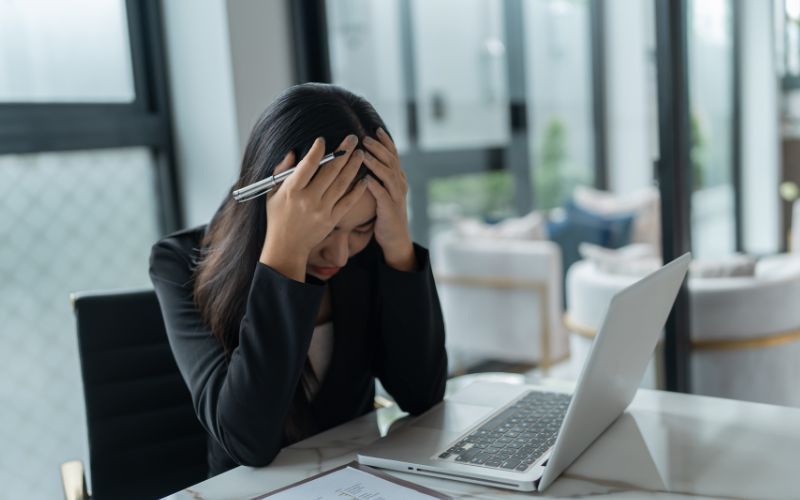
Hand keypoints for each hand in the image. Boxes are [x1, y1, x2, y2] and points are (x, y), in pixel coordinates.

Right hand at [260, 135, 366, 280]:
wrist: (286, 246)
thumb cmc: (277, 217)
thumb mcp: (272, 193)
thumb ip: (282, 171)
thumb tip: (293, 152)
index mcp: (292, 190)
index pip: (307, 165)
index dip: (317, 151)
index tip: (323, 139)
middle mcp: (308, 199)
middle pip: (329, 171)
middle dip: (343, 152)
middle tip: (352, 138)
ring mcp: (322, 210)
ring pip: (341, 184)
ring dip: (353, 167)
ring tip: (360, 153)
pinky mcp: (331, 220)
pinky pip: (348, 202)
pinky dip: (357, 190)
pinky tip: (365, 179)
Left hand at [362, 128, 415, 271]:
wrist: (395, 238)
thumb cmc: (384, 213)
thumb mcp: (384, 191)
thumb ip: (379, 176)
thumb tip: (364, 159)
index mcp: (398, 178)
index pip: (393, 155)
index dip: (386, 141)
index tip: (375, 128)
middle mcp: (399, 184)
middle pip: (391, 160)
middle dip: (378, 148)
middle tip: (365, 138)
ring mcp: (396, 196)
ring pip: (388, 175)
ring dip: (376, 163)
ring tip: (363, 154)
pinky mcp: (390, 209)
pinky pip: (382, 195)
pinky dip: (374, 185)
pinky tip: (365, 178)